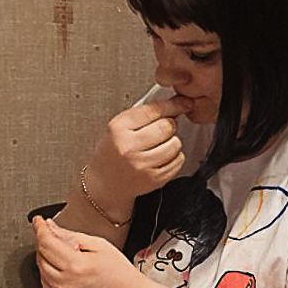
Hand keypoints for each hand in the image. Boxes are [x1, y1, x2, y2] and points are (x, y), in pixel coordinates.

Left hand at [34, 217, 142, 287]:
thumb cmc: (122, 277)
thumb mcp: (100, 246)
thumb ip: (72, 235)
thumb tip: (51, 227)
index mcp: (76, 266)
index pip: (46, 241)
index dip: (40, 228)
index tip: (38, 222)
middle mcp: (64, 284)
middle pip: (40, 256)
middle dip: (46, 245)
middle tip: (62, 242)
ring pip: (41, 273)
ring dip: (50, 263)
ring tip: (73, 263)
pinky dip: (51, 280)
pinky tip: (69, 278)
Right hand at [85, 96, 191, 212]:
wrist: (104, 184)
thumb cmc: (111, 153)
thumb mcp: (117, 128)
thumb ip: (142, 116)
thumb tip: (173, 106)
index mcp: (118, 129)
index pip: (153, 110)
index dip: (172, 105)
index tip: (183, 103)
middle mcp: (129, 147)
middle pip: (167, 126)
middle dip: (170, 126)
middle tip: (163, 130)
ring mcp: (142, 165)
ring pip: (175, 144)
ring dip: (173, 142)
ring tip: (161, 145)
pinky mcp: (153, 179)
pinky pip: (178, 161)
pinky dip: (175, 157)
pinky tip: (162, 158)